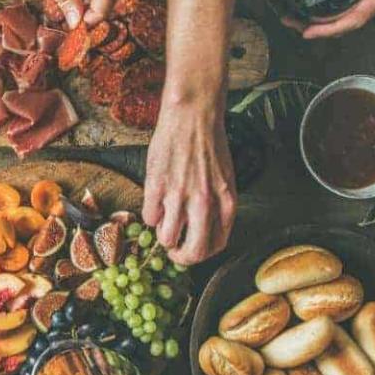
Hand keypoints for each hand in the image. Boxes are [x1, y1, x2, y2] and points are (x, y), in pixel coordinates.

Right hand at [142, 101, 236, 264]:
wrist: (192, 117)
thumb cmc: (209, 145)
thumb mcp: (224, 180)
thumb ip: (218, 207)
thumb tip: (204, 232)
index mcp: (226, 203)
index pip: (216, 247)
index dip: (200, 253)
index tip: (191, 249)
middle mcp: (204, 204)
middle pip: (192, 252)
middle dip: (180, 257)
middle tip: (173, 250)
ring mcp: (179, 196)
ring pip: (166, 238)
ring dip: (163, 233)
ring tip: (163, 219)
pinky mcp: (157, 187)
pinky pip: (149, 218)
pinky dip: (150, 214)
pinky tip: (155, 200)